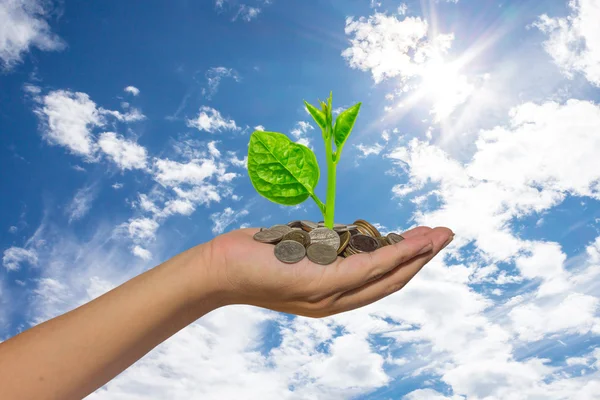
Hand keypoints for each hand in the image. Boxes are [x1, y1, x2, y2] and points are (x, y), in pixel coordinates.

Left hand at [205, 226, 452, 316]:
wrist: (219, 270)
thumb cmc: (256, 258)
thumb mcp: (297, 254)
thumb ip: (324, 250)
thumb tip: (342, 233)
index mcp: (331, 295)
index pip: (378, 281)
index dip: (407, 262)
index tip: (425, 241)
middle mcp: (334, 301)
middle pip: (390, 281)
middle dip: (421, 258)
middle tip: (446, 235)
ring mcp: (329, 295)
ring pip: (385, 276)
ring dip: (416, 255)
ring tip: (440, 236)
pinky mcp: (320, 284)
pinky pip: (366, 269)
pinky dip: (394, 255)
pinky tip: (414, 243)